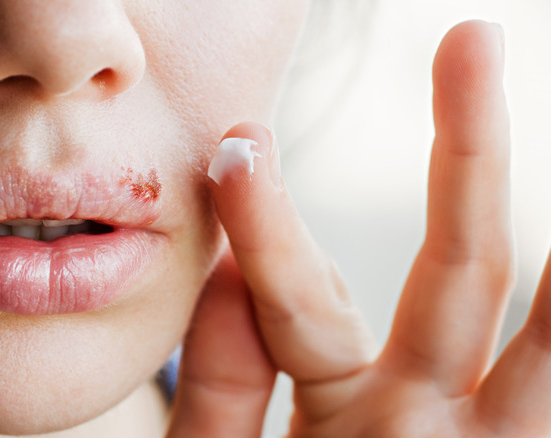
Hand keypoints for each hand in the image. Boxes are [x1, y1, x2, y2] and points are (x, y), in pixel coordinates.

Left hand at [167, 20, 550, 436]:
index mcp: (337, 398)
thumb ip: (221, 391)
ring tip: (521, 80)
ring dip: (532, 209)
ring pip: (501, 298)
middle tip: (469, 36)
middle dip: (464, 148)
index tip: (238, 144)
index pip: (299, 294)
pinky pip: (547, 380)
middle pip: (449, 264)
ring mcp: (461, 435)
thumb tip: (229, 276)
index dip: (265, 221)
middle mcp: (411, 404)